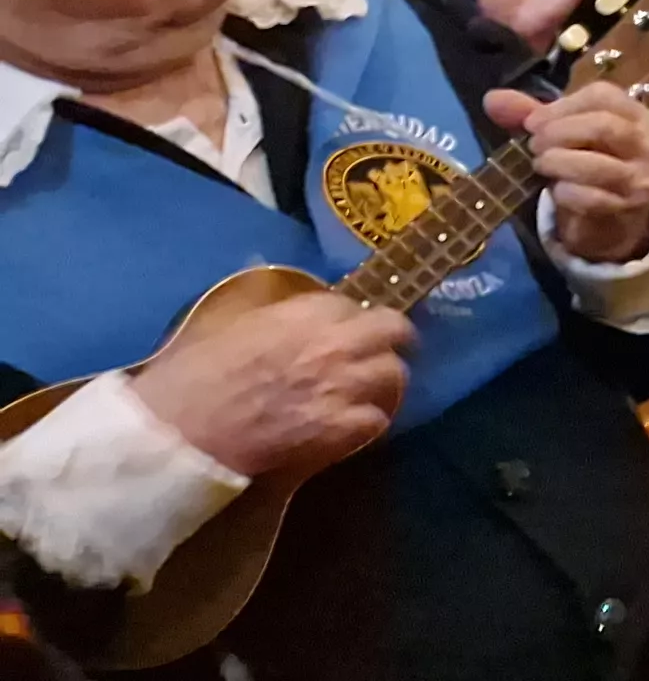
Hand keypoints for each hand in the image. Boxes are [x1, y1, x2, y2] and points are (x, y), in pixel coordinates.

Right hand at [129, 290, 411, 477]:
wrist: (179, 432)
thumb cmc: (192, 376)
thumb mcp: (230, 323)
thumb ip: (271, 312)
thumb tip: (279, 293)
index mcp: (304, 313)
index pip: (355, 305)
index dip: (351, 319)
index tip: (346, 330)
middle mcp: (334, 343)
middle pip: (394, 331)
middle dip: (391, 341)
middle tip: (381, 353)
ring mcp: (342, 387)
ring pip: (393, 376)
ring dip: (382, 383)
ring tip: (368, 392)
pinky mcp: (339, 428)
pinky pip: (377, 420)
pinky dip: (368, 423)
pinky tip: (352, 426)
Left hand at [484, 81, 648, 264]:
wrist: (615, 216)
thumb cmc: (590, 163)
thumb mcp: (565, 134)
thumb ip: (532, 114)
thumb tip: (492, 99)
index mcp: (633, 114)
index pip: (602, 95)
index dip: (561, 106)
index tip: (533, 122)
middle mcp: (644, 142)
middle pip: (602, 127)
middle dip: (558, 134)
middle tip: (534, 146)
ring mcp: (639, 176)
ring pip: (597, 165)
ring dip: (558, 163)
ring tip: (541, 166)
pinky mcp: (627, 207)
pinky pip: (590, 198)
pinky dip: (564, 192)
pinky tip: (556, 190)